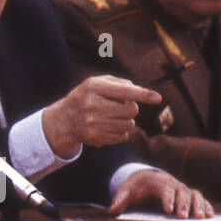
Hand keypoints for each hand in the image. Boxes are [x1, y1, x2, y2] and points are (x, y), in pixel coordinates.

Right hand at [43, 75, 161, 156]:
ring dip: (127, 121)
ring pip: (129, 124)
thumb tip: (138, 91)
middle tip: (120, 107)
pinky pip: (123, 136)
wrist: (63, 120)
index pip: (124, 91)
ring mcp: (93, 123)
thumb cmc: (84, 98)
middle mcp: (92, 105)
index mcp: (93, 88)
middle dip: (131, 108)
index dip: (142, 94)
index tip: (157, 98)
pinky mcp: (95, 137)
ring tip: (114, 117)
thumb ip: (117, 83)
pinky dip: (120, 131)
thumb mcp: (94, 84)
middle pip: (131, 109)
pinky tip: (108, 127)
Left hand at [108, 169, 213, 218]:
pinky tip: (210, 215)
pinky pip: (201, 198)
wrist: (146, 178)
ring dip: (198, 205)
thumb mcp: (126, 191)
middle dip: (183, 204)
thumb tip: (111, 210)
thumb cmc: (136, 187)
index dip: (167, 198)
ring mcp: (182, 189)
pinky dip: (206, 205)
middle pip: (181, 191)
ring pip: (194, 194)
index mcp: (157, 181)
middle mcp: (172, 183)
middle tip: (182, 217)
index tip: (168, 210)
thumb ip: (120, 200)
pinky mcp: (189, 195)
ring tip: (200, 217)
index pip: (164, 188)